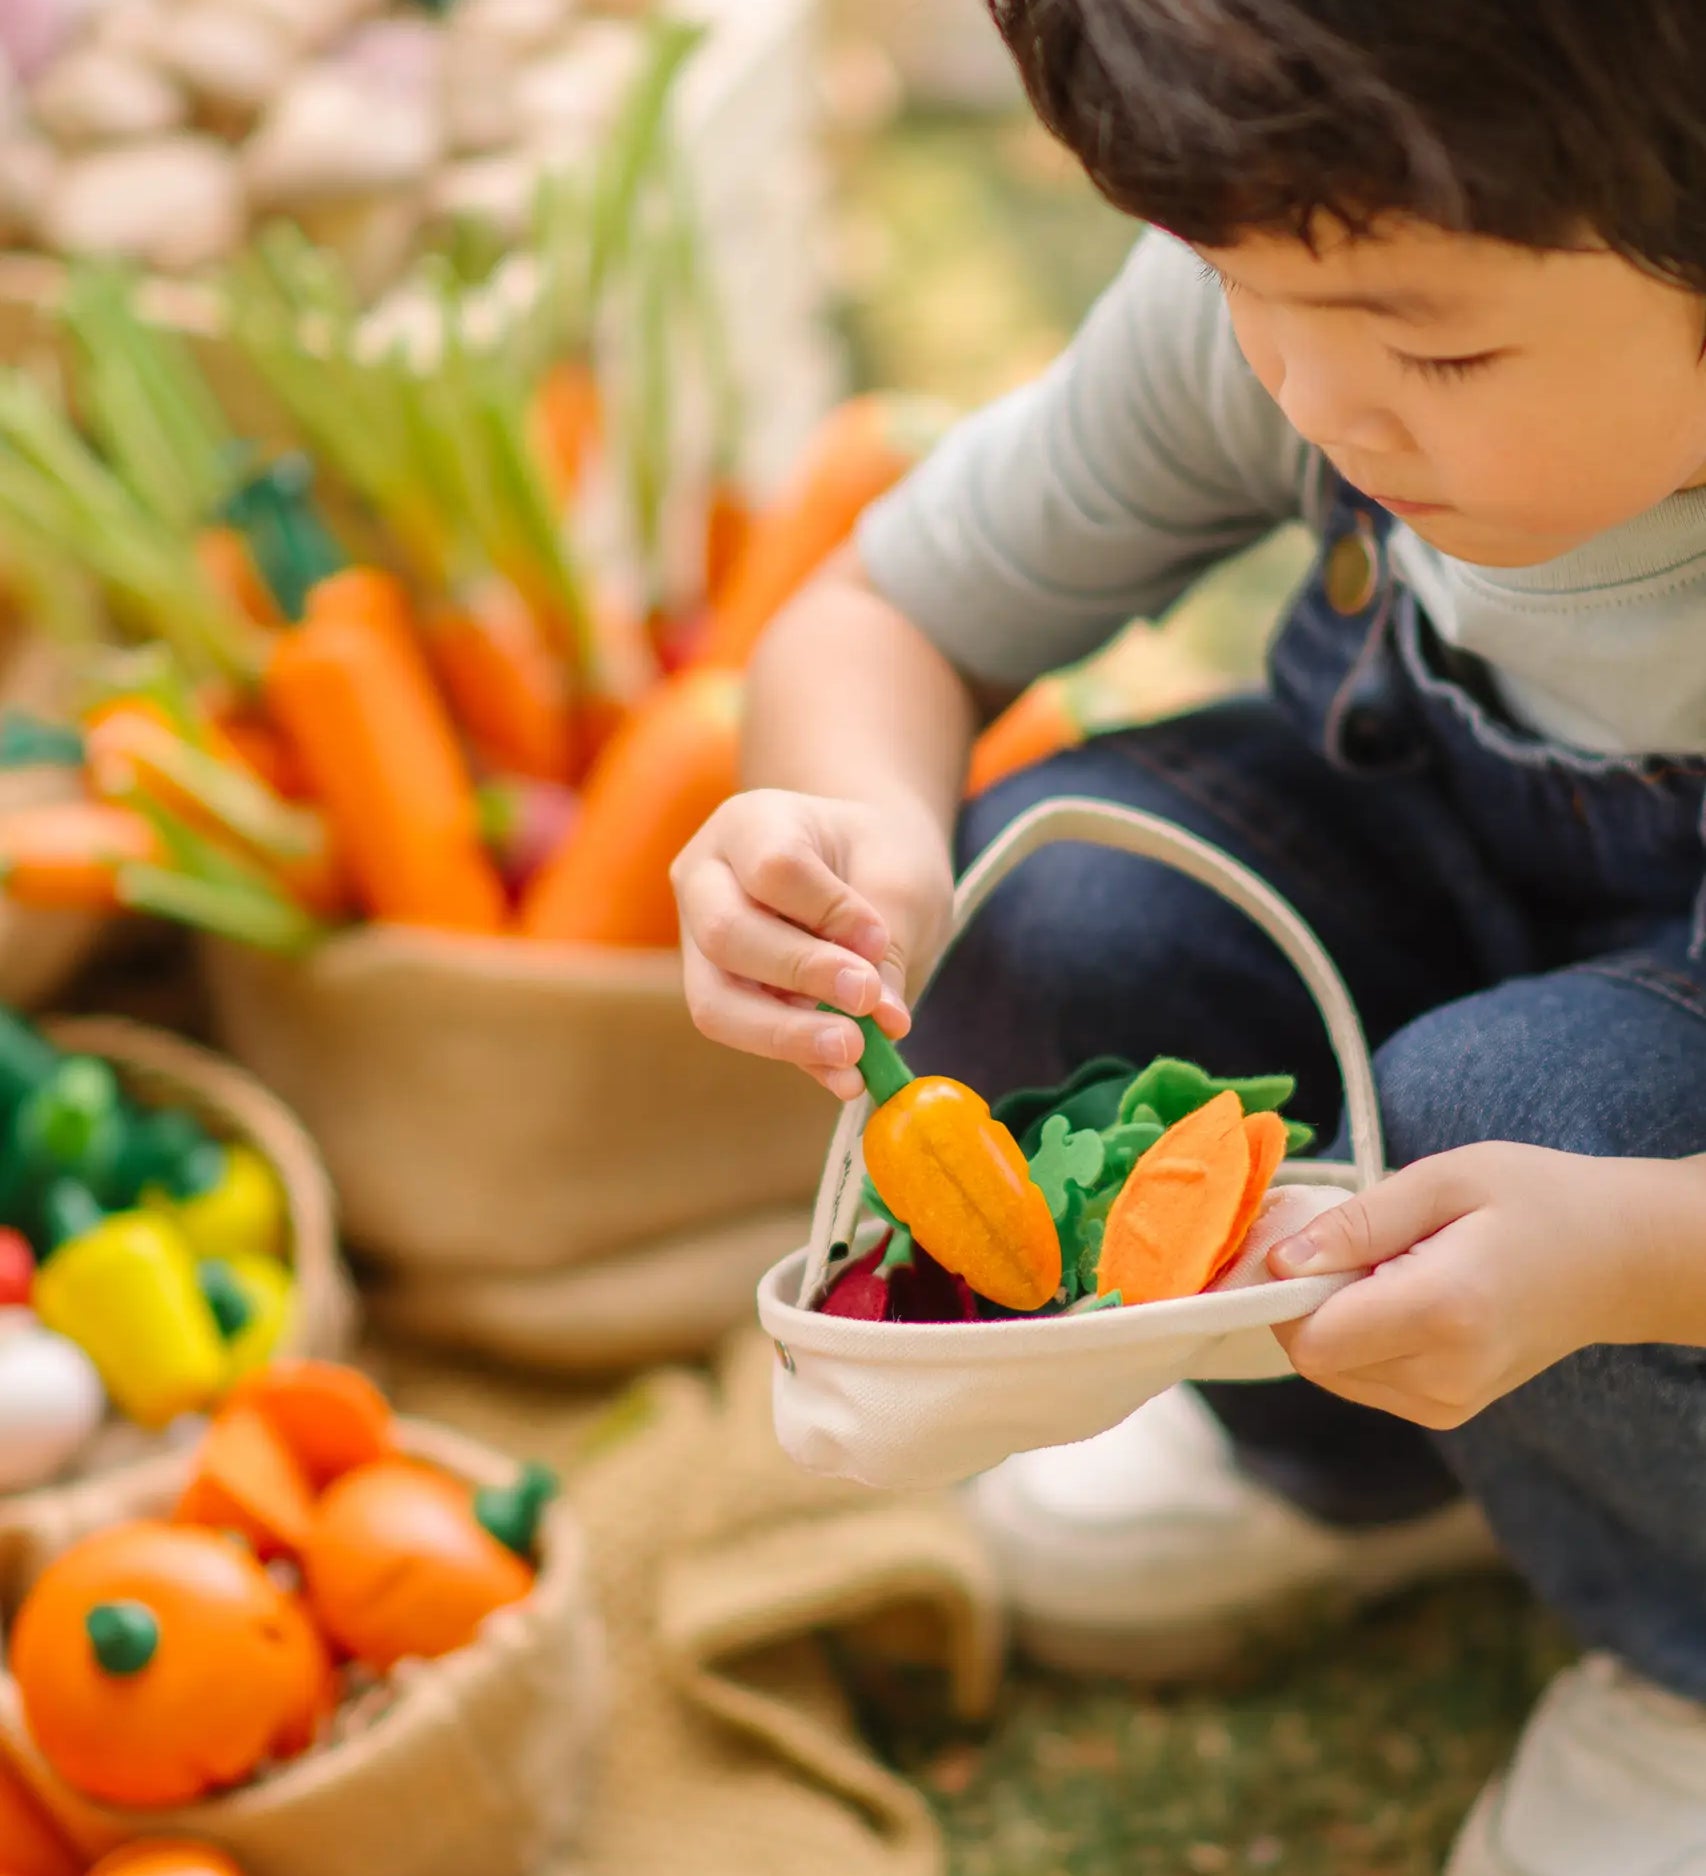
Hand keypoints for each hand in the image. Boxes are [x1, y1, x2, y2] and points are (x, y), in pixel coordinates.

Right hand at [671, 788, 954, 1099]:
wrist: (864, 870)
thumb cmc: (878, 859)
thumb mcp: (901, 880)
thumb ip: (890, 946)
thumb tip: (882, 1022)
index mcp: (749, 824)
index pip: (773, 867)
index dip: (827, 911)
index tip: (878, 939)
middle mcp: (706, 880)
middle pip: (726, 935)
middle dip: (801, 976)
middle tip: (868, 1002)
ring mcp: (700, 942)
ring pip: (715, 1002)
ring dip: (787, 1035)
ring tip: (855, 1055)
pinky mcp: (719, 994)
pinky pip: (743, 1035)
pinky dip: (799, 1057)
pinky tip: (847, 1076)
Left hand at [1267, 1142, 1688, 1427]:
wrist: (1619, 1258)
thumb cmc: (1535, 1200)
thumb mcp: (1444, 1180)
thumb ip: (1356, 1223)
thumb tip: (1279, 1261)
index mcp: (1443, 1314)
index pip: (1310, 1340)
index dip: (1284, 1293)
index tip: (1300, 1242)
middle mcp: (1442, 1377)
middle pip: (1315, 1358)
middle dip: (1306, 1301)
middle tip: (1346, 1245)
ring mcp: (1447, 1405)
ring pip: (1333, 1371)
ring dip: (1333, 1319)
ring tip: (1385, 1267)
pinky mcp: (1446, 1411)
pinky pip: (1363, 1378)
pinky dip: (1359, 1337)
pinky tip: (1398, 1295)